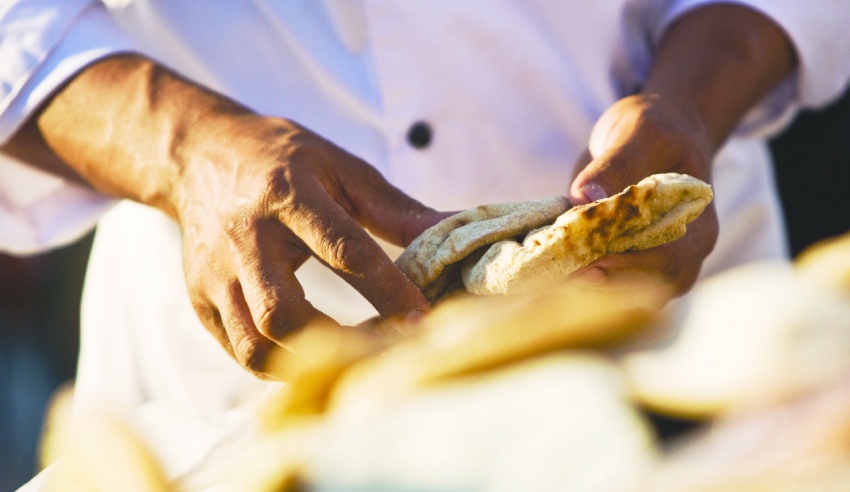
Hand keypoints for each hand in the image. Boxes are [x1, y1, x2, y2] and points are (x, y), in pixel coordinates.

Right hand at [173, 115, 447, 376]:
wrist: (198, 156)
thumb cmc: (283, 160)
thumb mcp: (341, 167)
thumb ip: (396, 208)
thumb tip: (454, 231)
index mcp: (286, 193)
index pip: (342, 250)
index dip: (387, 290)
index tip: (423, 319)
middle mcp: (244, 237)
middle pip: (284, 313)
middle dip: (341, 340)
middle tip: (386, 347)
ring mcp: (214, 274)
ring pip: (255, 344)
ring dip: (309, 362)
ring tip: (351, 353)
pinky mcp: (199, 298)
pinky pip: (239, 351)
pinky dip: (281, 364)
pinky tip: (312, 353)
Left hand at [568, 94, 718, 294]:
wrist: (658, 133)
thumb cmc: (655, 128)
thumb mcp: (639, 130)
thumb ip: (618, 161)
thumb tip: (586, 196)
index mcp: (697, 225)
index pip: (668, 261)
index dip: (628, 269)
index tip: (586, 269)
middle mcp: (684, 254)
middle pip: (647, 289)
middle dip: (601, 288)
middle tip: (555, 281)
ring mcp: (657, 264)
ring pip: (628, 297)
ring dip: (589, 293)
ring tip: (548, 283)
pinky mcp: (629, 264)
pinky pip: (610, 288)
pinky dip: (582, 287)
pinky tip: (551, 278)